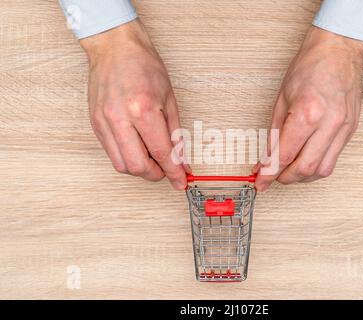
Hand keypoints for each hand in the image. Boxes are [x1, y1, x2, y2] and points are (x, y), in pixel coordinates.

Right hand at [81, 20, 187, 189]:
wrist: (114, 47)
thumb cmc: (143, 66)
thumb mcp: (169, 98)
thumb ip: (175, 134)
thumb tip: (181, 160)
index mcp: (143, 109)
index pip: (161, 153)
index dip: (173, 172)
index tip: (180, 182)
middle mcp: (120, 118)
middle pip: (137, 167)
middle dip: (155, 175)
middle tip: (166, 169)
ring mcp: (104, 122)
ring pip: (121, 165)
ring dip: (139, 168)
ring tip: (151, 157)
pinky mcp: (95, 124)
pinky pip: (111, 153)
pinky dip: (126, 157)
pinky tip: (137, 147)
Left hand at [255, 26, 362, 190]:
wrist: (339, 50)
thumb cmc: (310, 67)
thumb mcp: (282, 99)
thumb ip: (274, 133)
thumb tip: (266, 158)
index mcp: (307, 113)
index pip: (284, 155)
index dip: (269, 173)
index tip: (260, 181)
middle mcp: (329, 124)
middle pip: (305, 169)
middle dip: (285, 179)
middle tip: (273, 176)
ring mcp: (344, 128)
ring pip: (323, 170)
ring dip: (303, 176)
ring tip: (290, 170)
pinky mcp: (352, 129)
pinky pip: (334, 158)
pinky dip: (318, 165)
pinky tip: (306, 159)